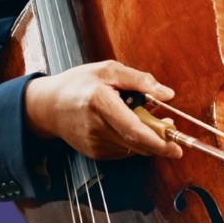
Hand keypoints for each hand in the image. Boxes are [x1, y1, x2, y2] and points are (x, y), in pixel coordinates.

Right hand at [22, 61, 182, 161]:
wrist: (47, 105)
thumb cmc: (80, 83)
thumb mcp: (110, 70)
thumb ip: (140, 80)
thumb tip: (168, 94)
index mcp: (99, 101)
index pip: (132, 128)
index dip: (156, 140)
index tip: (175, 147)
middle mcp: (94, 126)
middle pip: (135, 142)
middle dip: (159, 142)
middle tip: (172, 133)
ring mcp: (92, 142)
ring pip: (131, 148)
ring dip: (147, 140)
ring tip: (150, 121)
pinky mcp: (93, 152)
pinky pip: (122, 150)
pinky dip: (133, 142)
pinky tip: (129, 127)